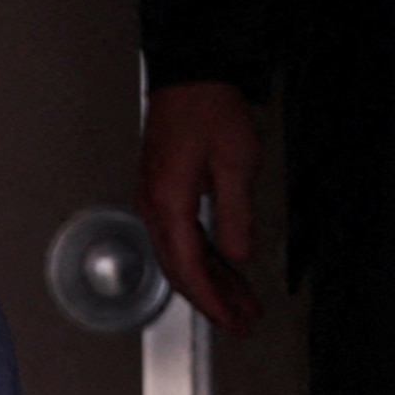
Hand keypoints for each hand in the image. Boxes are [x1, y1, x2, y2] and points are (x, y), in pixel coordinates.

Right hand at [139, 80, 262, 334]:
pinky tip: (223, 268)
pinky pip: (179, 238)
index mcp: (168, 204)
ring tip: (239, 301)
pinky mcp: (162, 192)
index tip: (231, 320)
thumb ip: (236, 215)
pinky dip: (202, 259)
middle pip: (180, 270)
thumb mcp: (236, 162)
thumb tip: (237, 256)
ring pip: (180, 257)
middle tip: (240, 322)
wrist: (190, 73)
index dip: (212, 300)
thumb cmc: (208, 107)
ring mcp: (155, 200)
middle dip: (212, 301)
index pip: (189, 269)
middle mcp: (154, 207)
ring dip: (210, 282)